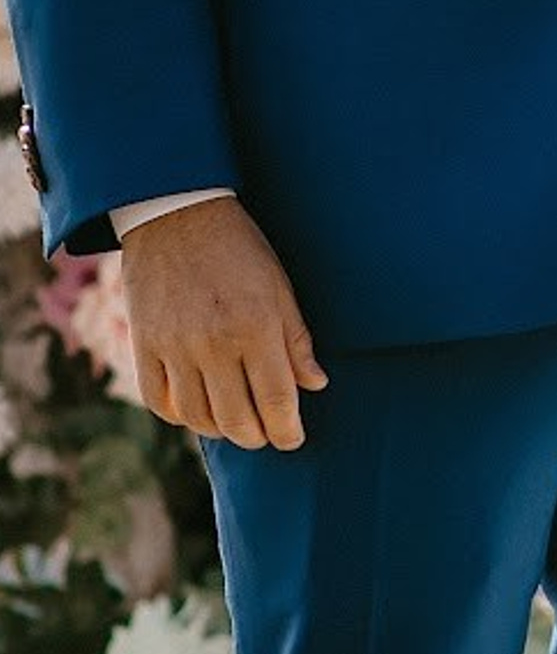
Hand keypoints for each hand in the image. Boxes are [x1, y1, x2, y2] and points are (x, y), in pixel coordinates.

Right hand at [122, 196, 328, 448]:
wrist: (176, 214)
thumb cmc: (239, 249)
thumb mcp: (280, 288)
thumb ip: (296, 340)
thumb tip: (315, 384)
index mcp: (255, 328)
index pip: (276, 401)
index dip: (287, 430)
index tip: (293, 439)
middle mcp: (213, 344)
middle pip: (237, 420)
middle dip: (257, 436)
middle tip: (266, 433)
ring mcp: (174, 347)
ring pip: (197, 417)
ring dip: (220, 429)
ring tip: (235, 422)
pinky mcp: (144, 344)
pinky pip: (158, 401)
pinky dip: (179, 415)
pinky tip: (196, 410)